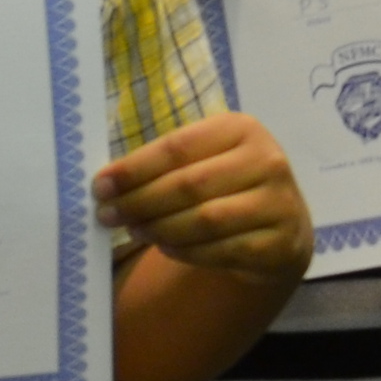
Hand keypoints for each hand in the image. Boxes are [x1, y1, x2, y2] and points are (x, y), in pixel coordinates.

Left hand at [95, 108, 311, 282]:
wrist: (281, 224)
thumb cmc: (227, 183)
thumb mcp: (204, 159)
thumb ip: (164, 165)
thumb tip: (106, 185)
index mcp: (241, 129)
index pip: (177, 147)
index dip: (133, 168)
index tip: (100, 186)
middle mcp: (267, 161)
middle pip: (188, 185)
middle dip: (140, 202)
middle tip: (107, 215)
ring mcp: (278, 204)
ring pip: (204, 220)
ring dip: (159, 228)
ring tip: (134, 230)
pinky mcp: (280, 244)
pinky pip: (221, 250)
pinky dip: (185, 251)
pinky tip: (164, 247)